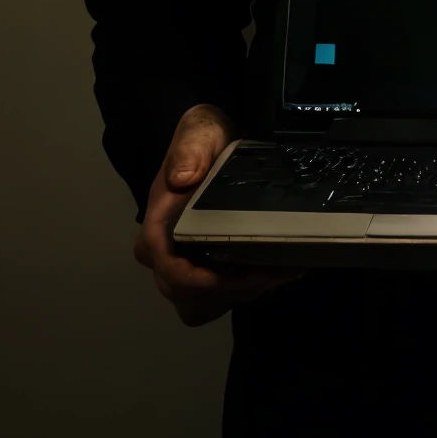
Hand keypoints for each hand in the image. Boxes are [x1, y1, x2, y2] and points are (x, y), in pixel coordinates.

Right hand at [134, 103, 303, 326]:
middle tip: (275, 271)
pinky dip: (241, 294)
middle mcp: (164, 252)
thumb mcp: (199, 132)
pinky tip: (272, 273)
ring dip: (238, 296)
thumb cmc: (202, 140)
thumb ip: (189, 150)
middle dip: (232, 291)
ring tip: (278, 273)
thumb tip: (180, 179)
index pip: (169, 270)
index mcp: (158, 225)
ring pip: (200, 306)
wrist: (211, 144)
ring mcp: (182, 263)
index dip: (204, 282)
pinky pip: (215, 300)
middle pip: (186, 295)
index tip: (247, 273)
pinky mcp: (200, 269)